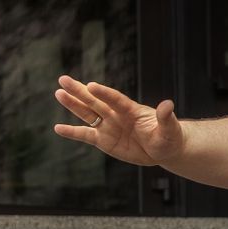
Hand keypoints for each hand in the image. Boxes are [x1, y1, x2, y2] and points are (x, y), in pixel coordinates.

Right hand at [53, 76, 185, 166]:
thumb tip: (168, 104)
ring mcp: (109, 126)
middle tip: (63, 79)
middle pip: (95, 101)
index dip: (104, 93)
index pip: (115, 99)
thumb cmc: (168, 136)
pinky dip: (72, 132)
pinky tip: (58, 128)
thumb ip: (165, 117)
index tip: (91, 86)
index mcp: (131, 110)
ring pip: (87, 113)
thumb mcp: (169, 128)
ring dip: (73, 104)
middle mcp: (116, 114)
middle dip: (80, 91)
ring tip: (59, 93)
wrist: (163, 149)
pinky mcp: (104, 139)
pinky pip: (85, 135)